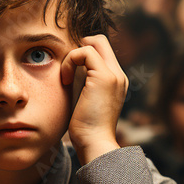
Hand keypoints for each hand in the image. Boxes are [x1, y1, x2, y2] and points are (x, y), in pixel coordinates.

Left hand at [61, 35, 127, 164]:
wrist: (94, 143)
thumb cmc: (85, 129)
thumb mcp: (84, 102)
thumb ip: (82, 85)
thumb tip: (69, 75)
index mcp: (115, 81)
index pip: (101, 51)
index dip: (82, 53)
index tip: (68, 72)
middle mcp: (118, 75)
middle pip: (100, 41)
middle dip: (78, 48)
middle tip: (66, 69)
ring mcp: (114, 74)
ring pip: (93, 42)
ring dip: (72, 56)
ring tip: (65, 77)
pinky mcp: (104, 77)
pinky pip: (85, 51)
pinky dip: (70, 60)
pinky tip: (66, 80)